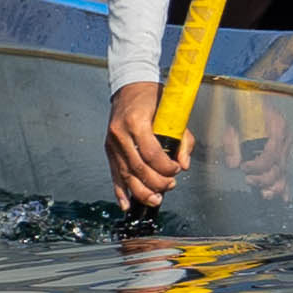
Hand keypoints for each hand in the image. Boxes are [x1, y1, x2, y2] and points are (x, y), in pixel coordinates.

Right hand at [106, 81, 187, 213]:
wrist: (130, 88)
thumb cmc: (154, 99)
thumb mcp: (173, 114)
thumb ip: (183, 140)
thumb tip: (183, 165)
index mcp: (137, 122)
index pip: (151, 153)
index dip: (166, 167)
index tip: (176, 170)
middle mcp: (121, 134)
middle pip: (138, 168)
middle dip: (156, 182)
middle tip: (170, 186)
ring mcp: (112, 143)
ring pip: (125, 175)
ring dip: (141, 192)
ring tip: (155, 200)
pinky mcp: (108, 150)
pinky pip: (114, 174)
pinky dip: (120, 192)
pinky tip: (127, 204)